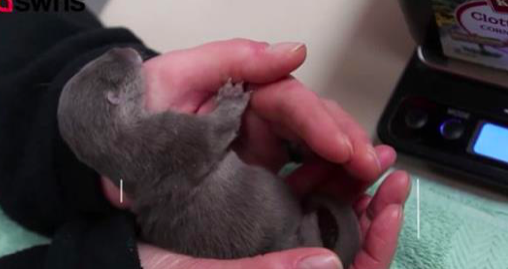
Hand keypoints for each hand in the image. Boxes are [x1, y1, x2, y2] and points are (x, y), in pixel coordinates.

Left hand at [102, 38, 410, 268]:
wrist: (114, 152)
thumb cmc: (142, 108)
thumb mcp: (179, 74)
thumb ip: (235, 58)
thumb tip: (294, 51)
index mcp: (243, 90)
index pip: (290, 102)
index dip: (319, 122)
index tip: (341, 146)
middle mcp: (258, 118)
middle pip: (313, 125)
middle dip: (345, 143)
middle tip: (368, 165)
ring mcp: (262, 149)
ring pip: (314, 151)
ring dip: (346, 163)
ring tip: (372, 175)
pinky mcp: (260, 178)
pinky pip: (300, 178)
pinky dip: (327, 183)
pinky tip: (349, 189)